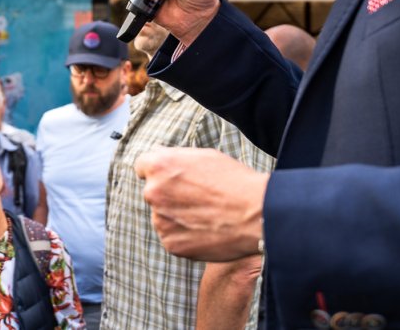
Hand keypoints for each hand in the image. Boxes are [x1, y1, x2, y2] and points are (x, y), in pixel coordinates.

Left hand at [134, 147, 266, 260]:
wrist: (257, 213)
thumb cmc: (235, 181)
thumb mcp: (204, 156)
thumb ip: (175, 158)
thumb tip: (159, 157)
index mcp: (159, 166)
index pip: (142, 166)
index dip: (159, 171)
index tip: (171, 177)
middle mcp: (154, 192)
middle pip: (153, 192)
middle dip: (169, 194)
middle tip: (198, 198)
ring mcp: (161, 220)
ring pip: (162, 216)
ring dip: (176, 216)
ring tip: (206, 215)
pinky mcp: (171, 244)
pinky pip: (172, 236)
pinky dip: (185, 235)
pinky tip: (206, 229)